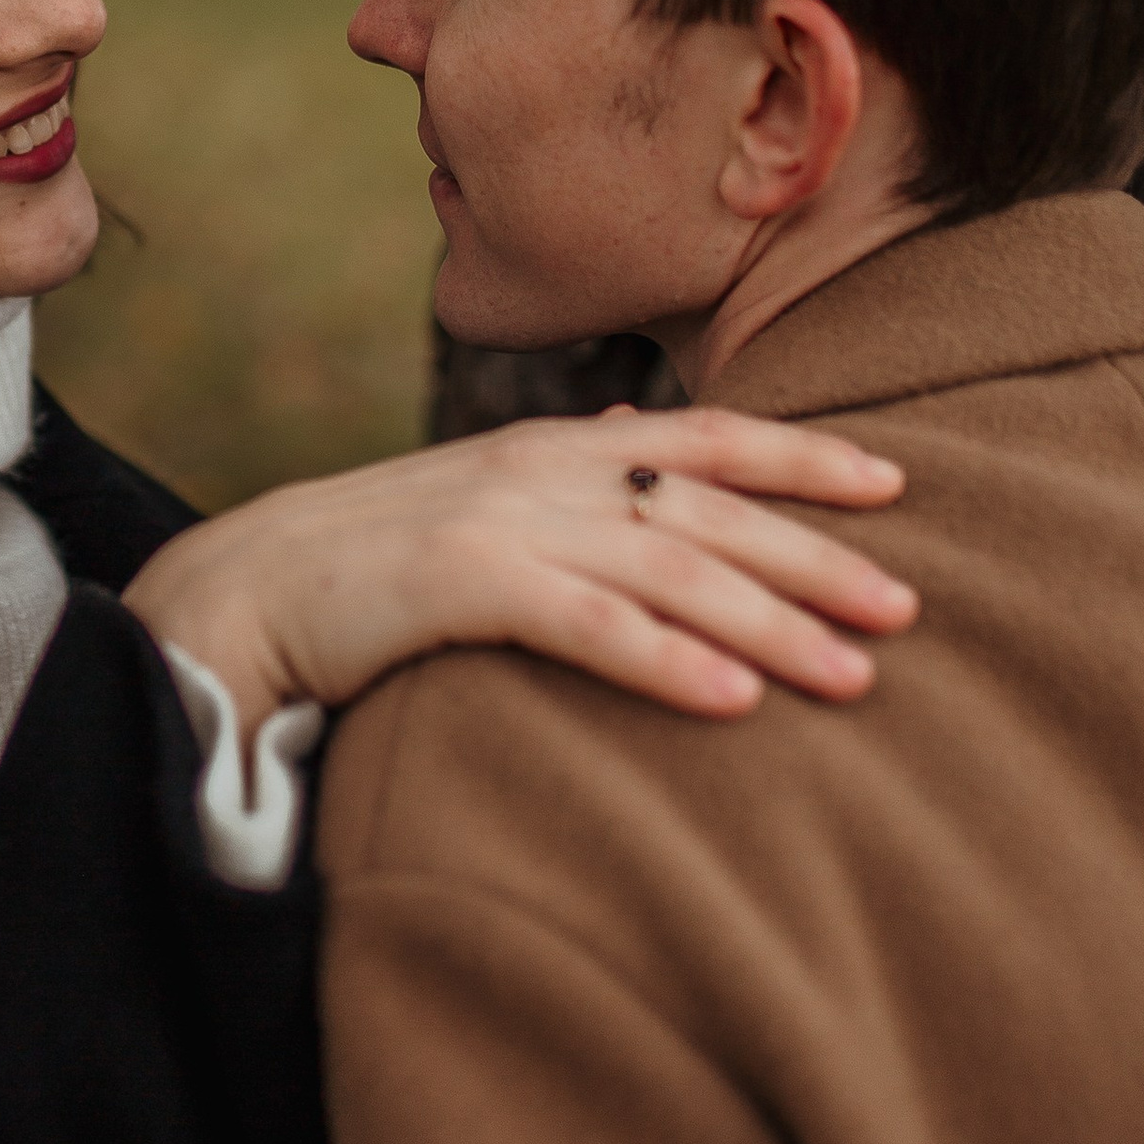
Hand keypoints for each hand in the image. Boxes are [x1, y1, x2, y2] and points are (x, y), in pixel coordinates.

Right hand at [122, 409, 916, 737]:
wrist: (235, 593)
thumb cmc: (367, 572)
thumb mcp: (480, 514)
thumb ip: (563, 490)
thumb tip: (636, 458)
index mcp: (552, 452)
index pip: (704, 440)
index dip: (801, 459)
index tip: (895, 483)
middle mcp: (541, 473)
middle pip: (709, 509)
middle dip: (817, 554)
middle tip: (909, 607)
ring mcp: (500, 522)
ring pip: (668, 567)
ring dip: (771, 620)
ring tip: (853, 674)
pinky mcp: (456, 583)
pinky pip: (583, 624)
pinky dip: (664, 659)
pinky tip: (734, 702)